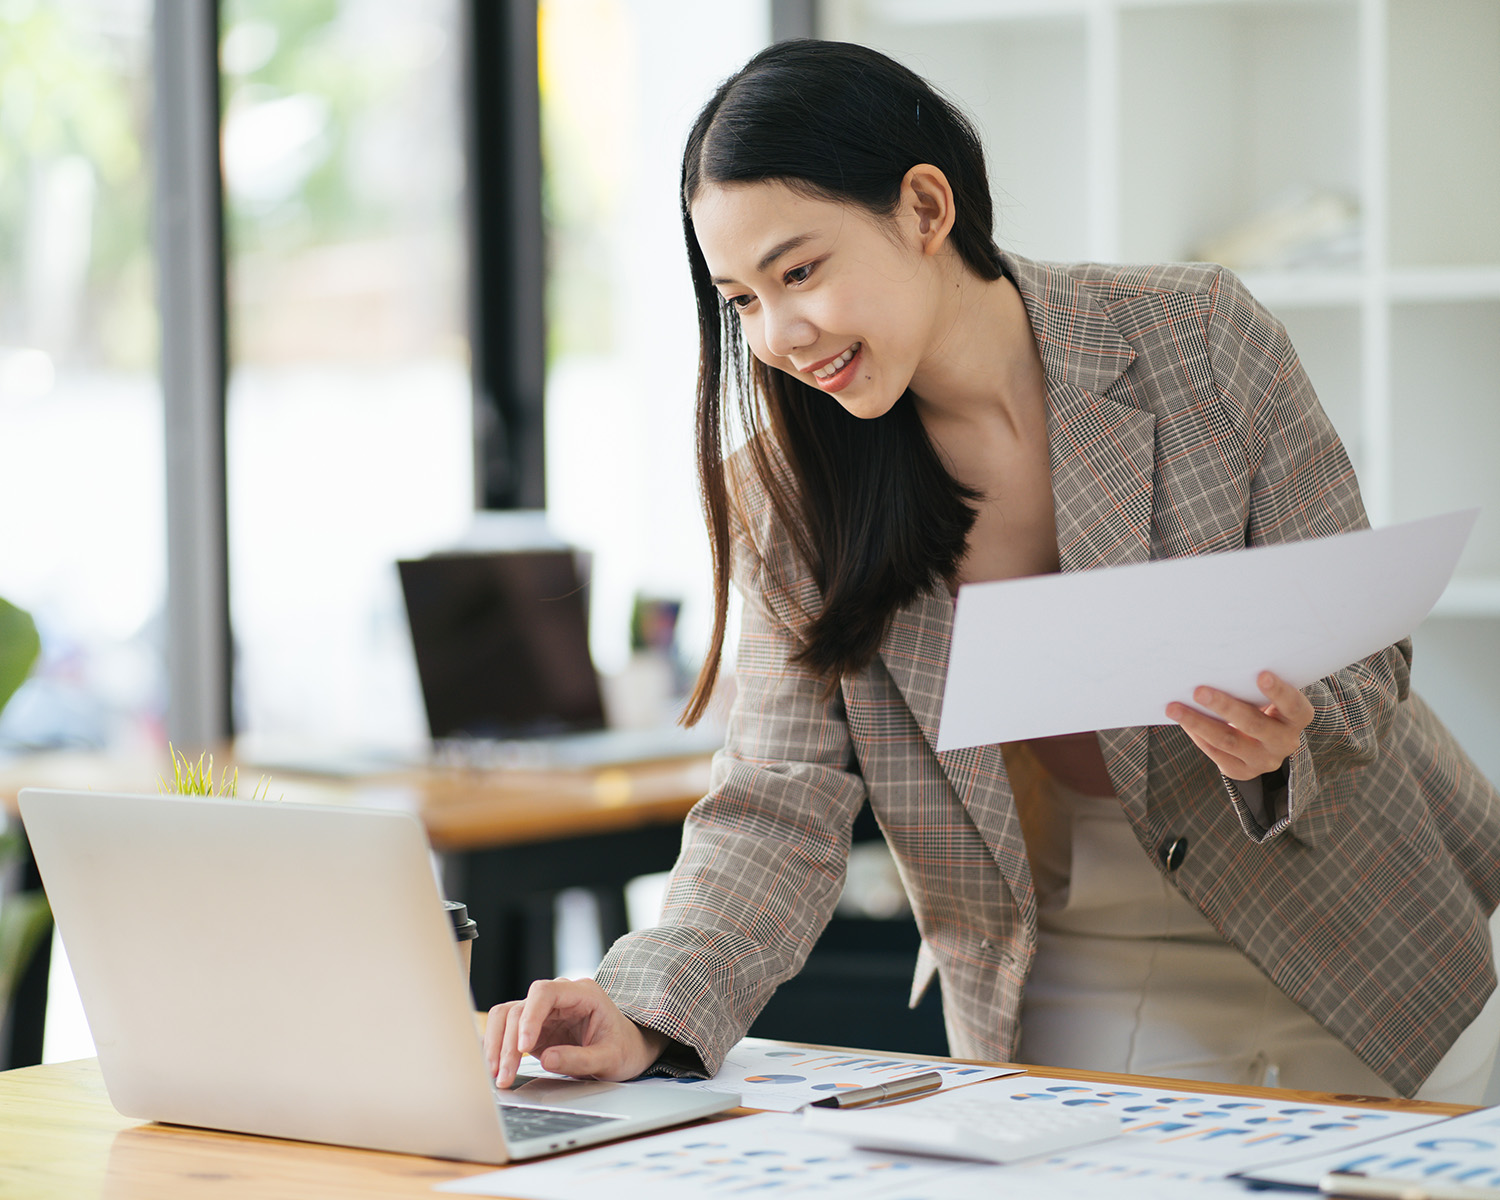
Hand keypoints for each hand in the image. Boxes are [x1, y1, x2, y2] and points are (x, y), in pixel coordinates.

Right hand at [485, 977, 669, 1087]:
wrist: (627, 1051)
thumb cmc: (623, 1049)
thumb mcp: (609, 1059)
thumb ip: (580, 1059)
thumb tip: (547, 1060)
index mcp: (582, 993)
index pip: (544, 992)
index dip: (529, 1017)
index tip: (524, 1047)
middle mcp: (559, 997)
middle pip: (520, 1007)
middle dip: (508, 1043)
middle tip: (505, 1076)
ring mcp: (545, 1012)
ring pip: (507, 1017)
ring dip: (497, 1045)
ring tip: (497, 1076)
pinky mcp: (535, 1028)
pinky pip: (507, 1031)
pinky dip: (498, 1048)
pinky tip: (495, 1068)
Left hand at [1166, 671, 1312, 781]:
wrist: (1264, 742)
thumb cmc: (1263, 706)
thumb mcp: (1268, 697)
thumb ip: (1252, 687)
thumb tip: (1213, 667)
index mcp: (1297, 718)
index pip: (1292, 705)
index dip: (1278, 692)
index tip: (1262, 675)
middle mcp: (1285, 742)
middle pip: (1254, 724)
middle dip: (1224, 706)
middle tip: (1199, 691)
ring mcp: (1263, 760)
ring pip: (1228, 741)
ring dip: (1198, 722)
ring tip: (1174, 708)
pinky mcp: (1242, 771)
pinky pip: (1215, 752)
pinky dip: (1196, 734)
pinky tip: (1182, 720)